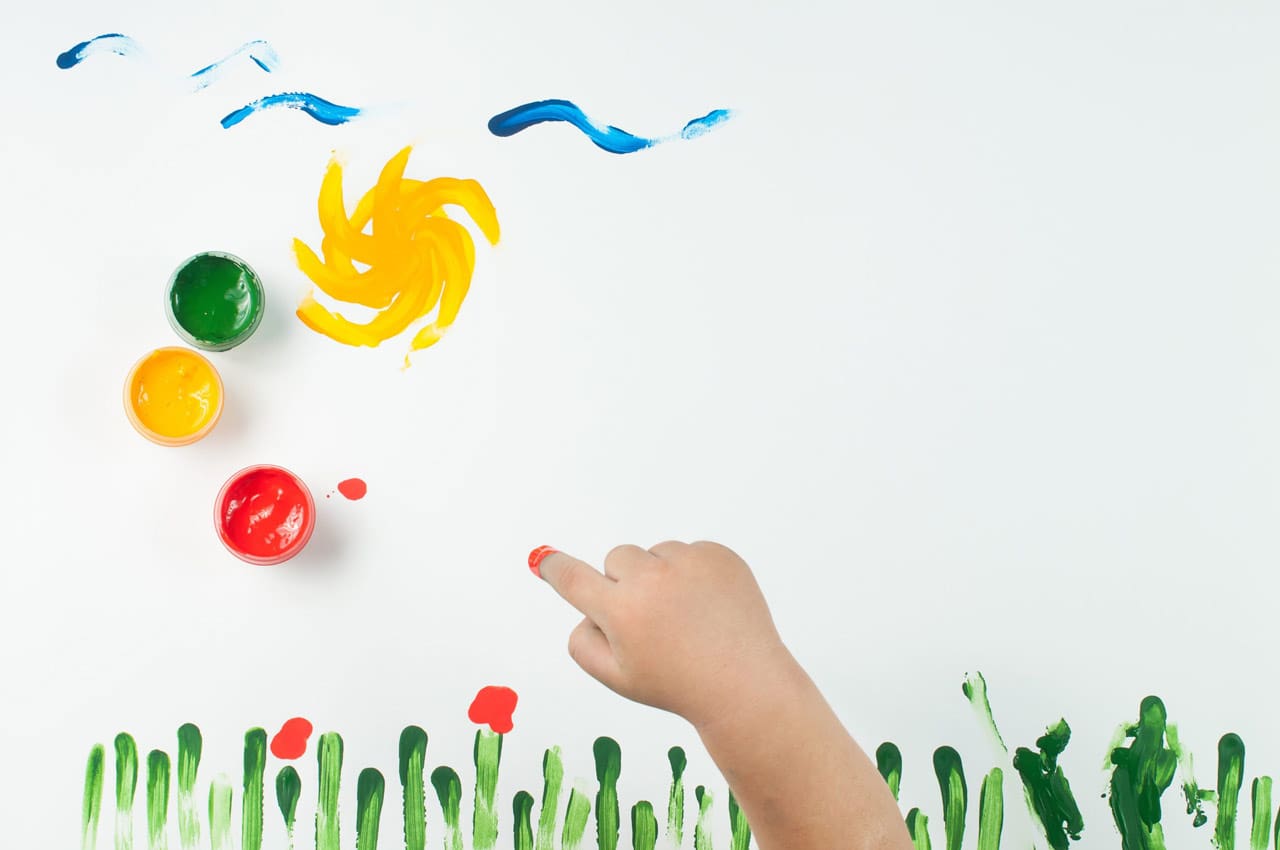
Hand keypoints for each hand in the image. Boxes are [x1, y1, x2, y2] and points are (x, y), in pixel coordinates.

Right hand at [532, 540, 797, 729]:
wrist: (745, 684)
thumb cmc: (678, 684)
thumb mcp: (617, 678)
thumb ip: (583, 643)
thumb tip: (583, 607)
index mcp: (622, 610)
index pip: (574, 579)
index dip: (554, 567)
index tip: (544, 558)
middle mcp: (653, 578)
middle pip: (617, 558)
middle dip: (625, 582)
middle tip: (651, 621)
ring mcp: (690, 562)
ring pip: (655, 554)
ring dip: (662, 576)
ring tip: (687, 618)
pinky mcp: (719, 555)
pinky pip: (690, 553)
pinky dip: (694, 574)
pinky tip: (708, 608)